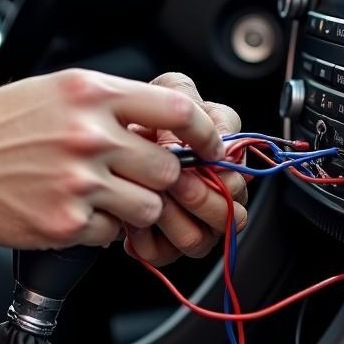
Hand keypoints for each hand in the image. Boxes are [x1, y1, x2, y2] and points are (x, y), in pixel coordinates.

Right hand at [0, 69, 222, 272]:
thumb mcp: (53, 90)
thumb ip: (108, 100)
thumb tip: (162, 116)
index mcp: (89, 93)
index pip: (176, 109)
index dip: (204, 131)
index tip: (207, 144)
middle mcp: (88, 134)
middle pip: (168, 166)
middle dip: (160, 176)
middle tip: (137, 176)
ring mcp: (77, 181)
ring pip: (148, 206)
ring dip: (134, 206)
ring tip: (102, 195)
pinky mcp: (65, 222)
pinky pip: (112, 233)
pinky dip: (100, 227)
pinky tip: (72, 209)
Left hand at [123, 72, 245, 266]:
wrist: (104, 138)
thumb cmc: (144, 112)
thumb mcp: (170, 89)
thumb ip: (195, 102)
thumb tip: (217, 143)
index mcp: (225, 160)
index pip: (239, 183)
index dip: (219, 175)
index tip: (192, 159)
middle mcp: (214, 194)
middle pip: (228, 217)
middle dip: (198, 197)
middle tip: (171, 179)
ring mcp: (191, 222)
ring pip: (198, 240)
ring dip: (171, 218)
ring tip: (146, 194)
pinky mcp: (162, 243)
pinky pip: (162, 253)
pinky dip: (144, 238)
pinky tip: (128, 216)